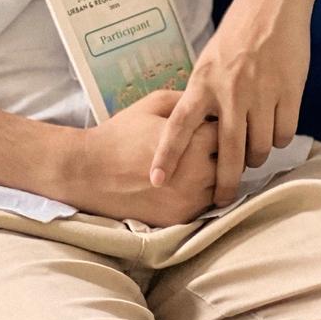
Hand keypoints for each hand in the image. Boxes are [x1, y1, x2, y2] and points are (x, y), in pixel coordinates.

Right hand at [64, 89, 218, 224]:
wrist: (90, 172)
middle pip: (229, 163)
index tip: (210, 123)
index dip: (219, 126)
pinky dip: (199, 194)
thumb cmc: (120, 133)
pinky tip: (183, 181)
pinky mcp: (180, 219)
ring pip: (220, 188)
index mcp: (192, 142)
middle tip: (205, 145)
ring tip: (194, 164)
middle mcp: (197, 174)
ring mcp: (190, 200)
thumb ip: (185, 100)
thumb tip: (210, 102)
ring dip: (213, 176)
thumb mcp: (152, 104)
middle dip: (221, 153)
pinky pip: (204, 206)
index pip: (228, 133)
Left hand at [148, 0, 312, 206]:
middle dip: (224, 184)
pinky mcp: (289, 92)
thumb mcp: (210, 59)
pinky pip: (283, 134)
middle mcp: (229, 90)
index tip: (156, 179)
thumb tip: (198, 129)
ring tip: (252, 154)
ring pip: (259, 147)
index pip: (179, 126)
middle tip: (222, 201)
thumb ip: (204, 93)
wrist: (272, 3)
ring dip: (256, 158)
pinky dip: (279, 138)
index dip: (166, 155)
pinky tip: (275, 129)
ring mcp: (260, 93)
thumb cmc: (238, 32)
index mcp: (203, 81)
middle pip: (226, 151)